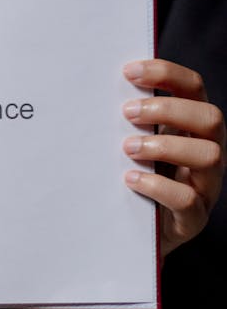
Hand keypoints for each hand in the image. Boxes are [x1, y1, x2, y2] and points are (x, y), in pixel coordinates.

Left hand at [122, 59, 225, 259]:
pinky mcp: (194, 219)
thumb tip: (97, 88)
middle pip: (211, 118)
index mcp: (194, 129)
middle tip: (126, 112)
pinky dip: (157, 186)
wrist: (136, 237)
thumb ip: (130, 122)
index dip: (166, 73)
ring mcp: (206, 187)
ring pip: (209, 156)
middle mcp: (208, 153)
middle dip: (168, 109)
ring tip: (128, 148)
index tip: (129, 71)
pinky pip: (188, 200)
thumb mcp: (135, 146)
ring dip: (165, 146)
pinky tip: (130, 180)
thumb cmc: (134, 181)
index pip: (194, 88)